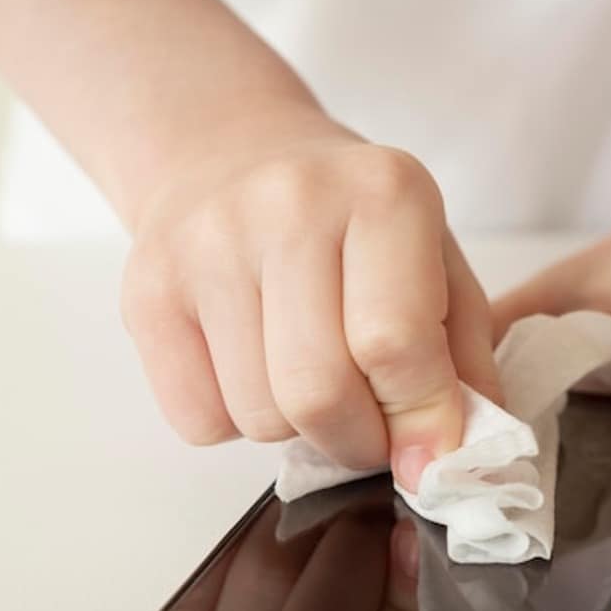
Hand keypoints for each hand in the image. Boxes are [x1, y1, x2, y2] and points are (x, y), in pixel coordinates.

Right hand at [121, 116, 499, 489]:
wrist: (233, 154)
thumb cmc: (352, 220)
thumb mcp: (439, 265)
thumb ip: (463, 360)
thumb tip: (450, 457)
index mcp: (382, 193)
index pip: (396, 343)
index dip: (421, 420)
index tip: (429, 457)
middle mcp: (288, 205)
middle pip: (319, 392)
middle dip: (357, 441)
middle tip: (371, 432)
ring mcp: (206, 244)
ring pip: (259, 417)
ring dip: (297, 429)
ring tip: (309, 376)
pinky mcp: (147, 290)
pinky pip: (199, 421)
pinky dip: (236, 422)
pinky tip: (253, 366)